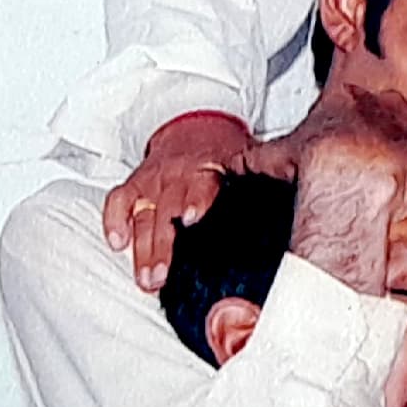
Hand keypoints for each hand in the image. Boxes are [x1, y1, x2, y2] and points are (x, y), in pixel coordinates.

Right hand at [104, 112, 253, 292]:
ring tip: (147, 279)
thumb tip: (291, 230)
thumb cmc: (223, 159)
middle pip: (167, 210)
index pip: (201, 185)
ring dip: (142, 248)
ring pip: (144, 213)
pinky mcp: (136, 183)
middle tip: (161, 276)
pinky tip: (117, 242)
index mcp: (210, 170)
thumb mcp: (245, 170)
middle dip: (162, 245)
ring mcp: (155, 179)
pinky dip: (115, 220)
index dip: (194, 201)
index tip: (191, 219)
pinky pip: (119, 200)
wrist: (197, 128)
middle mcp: (179, 174)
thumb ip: (259, 195)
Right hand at [235, 83, 406, 296]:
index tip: (348, 143)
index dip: (352, 122)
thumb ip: (252, 159)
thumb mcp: (275, 157)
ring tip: (397, 171)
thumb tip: (231, 165)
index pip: (353, 101)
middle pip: (385, 111)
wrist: (353, 180)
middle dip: (384, 130)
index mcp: (344, 102)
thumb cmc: (317, 165)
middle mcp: (378, 106)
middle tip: (375, 159)